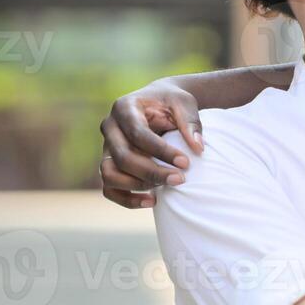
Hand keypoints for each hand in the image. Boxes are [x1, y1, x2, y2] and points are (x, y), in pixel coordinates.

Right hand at [98, 79, 204, 208]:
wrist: (159, 103)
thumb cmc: (171, 102)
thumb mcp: (184, 103)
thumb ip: (190, 122)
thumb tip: (198, 148)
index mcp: (124, 107)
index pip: (138, 134)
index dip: (161, 151)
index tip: (186, 163)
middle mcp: (110, 127)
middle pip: (122, 157)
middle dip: (152, 172)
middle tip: (180, 179)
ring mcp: (106, 147)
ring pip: (109, 174)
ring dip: (137, 186)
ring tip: (166, 187)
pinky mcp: (109, 163)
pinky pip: (109, 188)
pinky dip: (126, 199)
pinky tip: (152, 202)